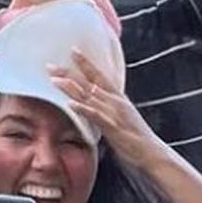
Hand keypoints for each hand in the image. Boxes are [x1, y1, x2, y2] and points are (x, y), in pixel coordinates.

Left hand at [54, 49, 160, 170]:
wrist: (152, 152)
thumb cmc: (135, 135)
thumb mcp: (122, 114)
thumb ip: (108, 104)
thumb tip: (94, 95)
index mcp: (117, 97)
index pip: (99, 75)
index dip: (86, 63)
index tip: (72, 50)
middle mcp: (114, 101)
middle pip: (88, 83)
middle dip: (69, 73)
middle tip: (49, 65)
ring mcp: (113, 113)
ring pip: (89, 97)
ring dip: (71, 88)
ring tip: (54, 80)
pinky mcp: (112, 127)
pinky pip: (95, 116)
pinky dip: (83, 108)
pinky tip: (70, 104)